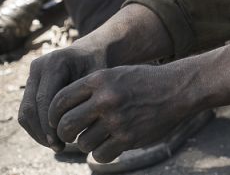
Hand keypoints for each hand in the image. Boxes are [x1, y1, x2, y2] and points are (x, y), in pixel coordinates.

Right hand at [18, 44, 105, 151]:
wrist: (92, 52)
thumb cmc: (100, 67)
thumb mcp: (98, 80)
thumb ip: (86, 100)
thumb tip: (75, 130)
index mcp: (55, 63)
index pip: (44, 100)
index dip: (50, 125)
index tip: (62, 142)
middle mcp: (39, 66)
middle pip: (31, 107)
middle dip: (42, 132)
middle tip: (58, 147)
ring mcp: (32, 75)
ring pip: (25, 112)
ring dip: (37, 132)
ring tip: (55, 145)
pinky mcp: (30, 84)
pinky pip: (26, 111)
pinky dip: (35, 127)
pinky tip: (51, 138)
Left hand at [49, 64, 194, 162]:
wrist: (176, 88)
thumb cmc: (142, 81)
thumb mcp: (114, 75)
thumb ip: (90, 90)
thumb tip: (59, 112)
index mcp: (99, 79)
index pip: (60, 100)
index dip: (53, 115)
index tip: (56, 121)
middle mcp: (106, 99)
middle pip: (66, 125)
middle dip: (64, 133)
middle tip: (69, 134)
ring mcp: (118, 119)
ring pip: (83, 142)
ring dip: (86, 143)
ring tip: (96, 136)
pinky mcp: (129, 138)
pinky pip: (100, 154)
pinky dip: (101, 153)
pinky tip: (109, 144)